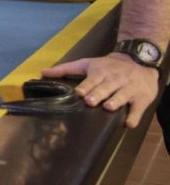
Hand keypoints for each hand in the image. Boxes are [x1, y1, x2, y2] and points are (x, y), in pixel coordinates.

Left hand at [42, 52, 159, 127]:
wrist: (139, 61)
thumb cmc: (107, 66)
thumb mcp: (87, 63)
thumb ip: (65, 69)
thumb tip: (42, 73)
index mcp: (101, 72)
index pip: (92, 80)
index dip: (85, 87)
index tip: (79, 93)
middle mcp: (115, 80)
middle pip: (106, 87)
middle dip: (98, 94)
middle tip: (90, 101)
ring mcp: (129, 89)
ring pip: (122, 96)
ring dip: (115, 101)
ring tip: (108, 107)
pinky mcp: (142, 98)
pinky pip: (138, 108)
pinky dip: (134, 116)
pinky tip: (128, 124)